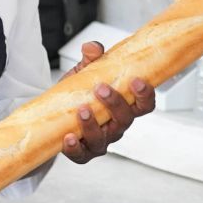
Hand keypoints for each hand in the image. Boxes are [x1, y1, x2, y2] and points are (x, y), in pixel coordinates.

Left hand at [60, 41, 156, 163]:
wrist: (57, 113)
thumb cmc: (80, 93)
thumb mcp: (85, 72)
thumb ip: (91, 59)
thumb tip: (92, 47)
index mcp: (124, 107)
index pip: (144, 105)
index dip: (145, 94)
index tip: (136, 81)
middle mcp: (116, 126)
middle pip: (125, 120)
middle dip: (115, 104)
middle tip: (101, 88)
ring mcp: (101, 141)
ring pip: (103, 138)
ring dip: (93, 125)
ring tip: (82, 110)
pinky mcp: (83, 153)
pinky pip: (82, 155)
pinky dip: (75, 148)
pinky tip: (68, 137)